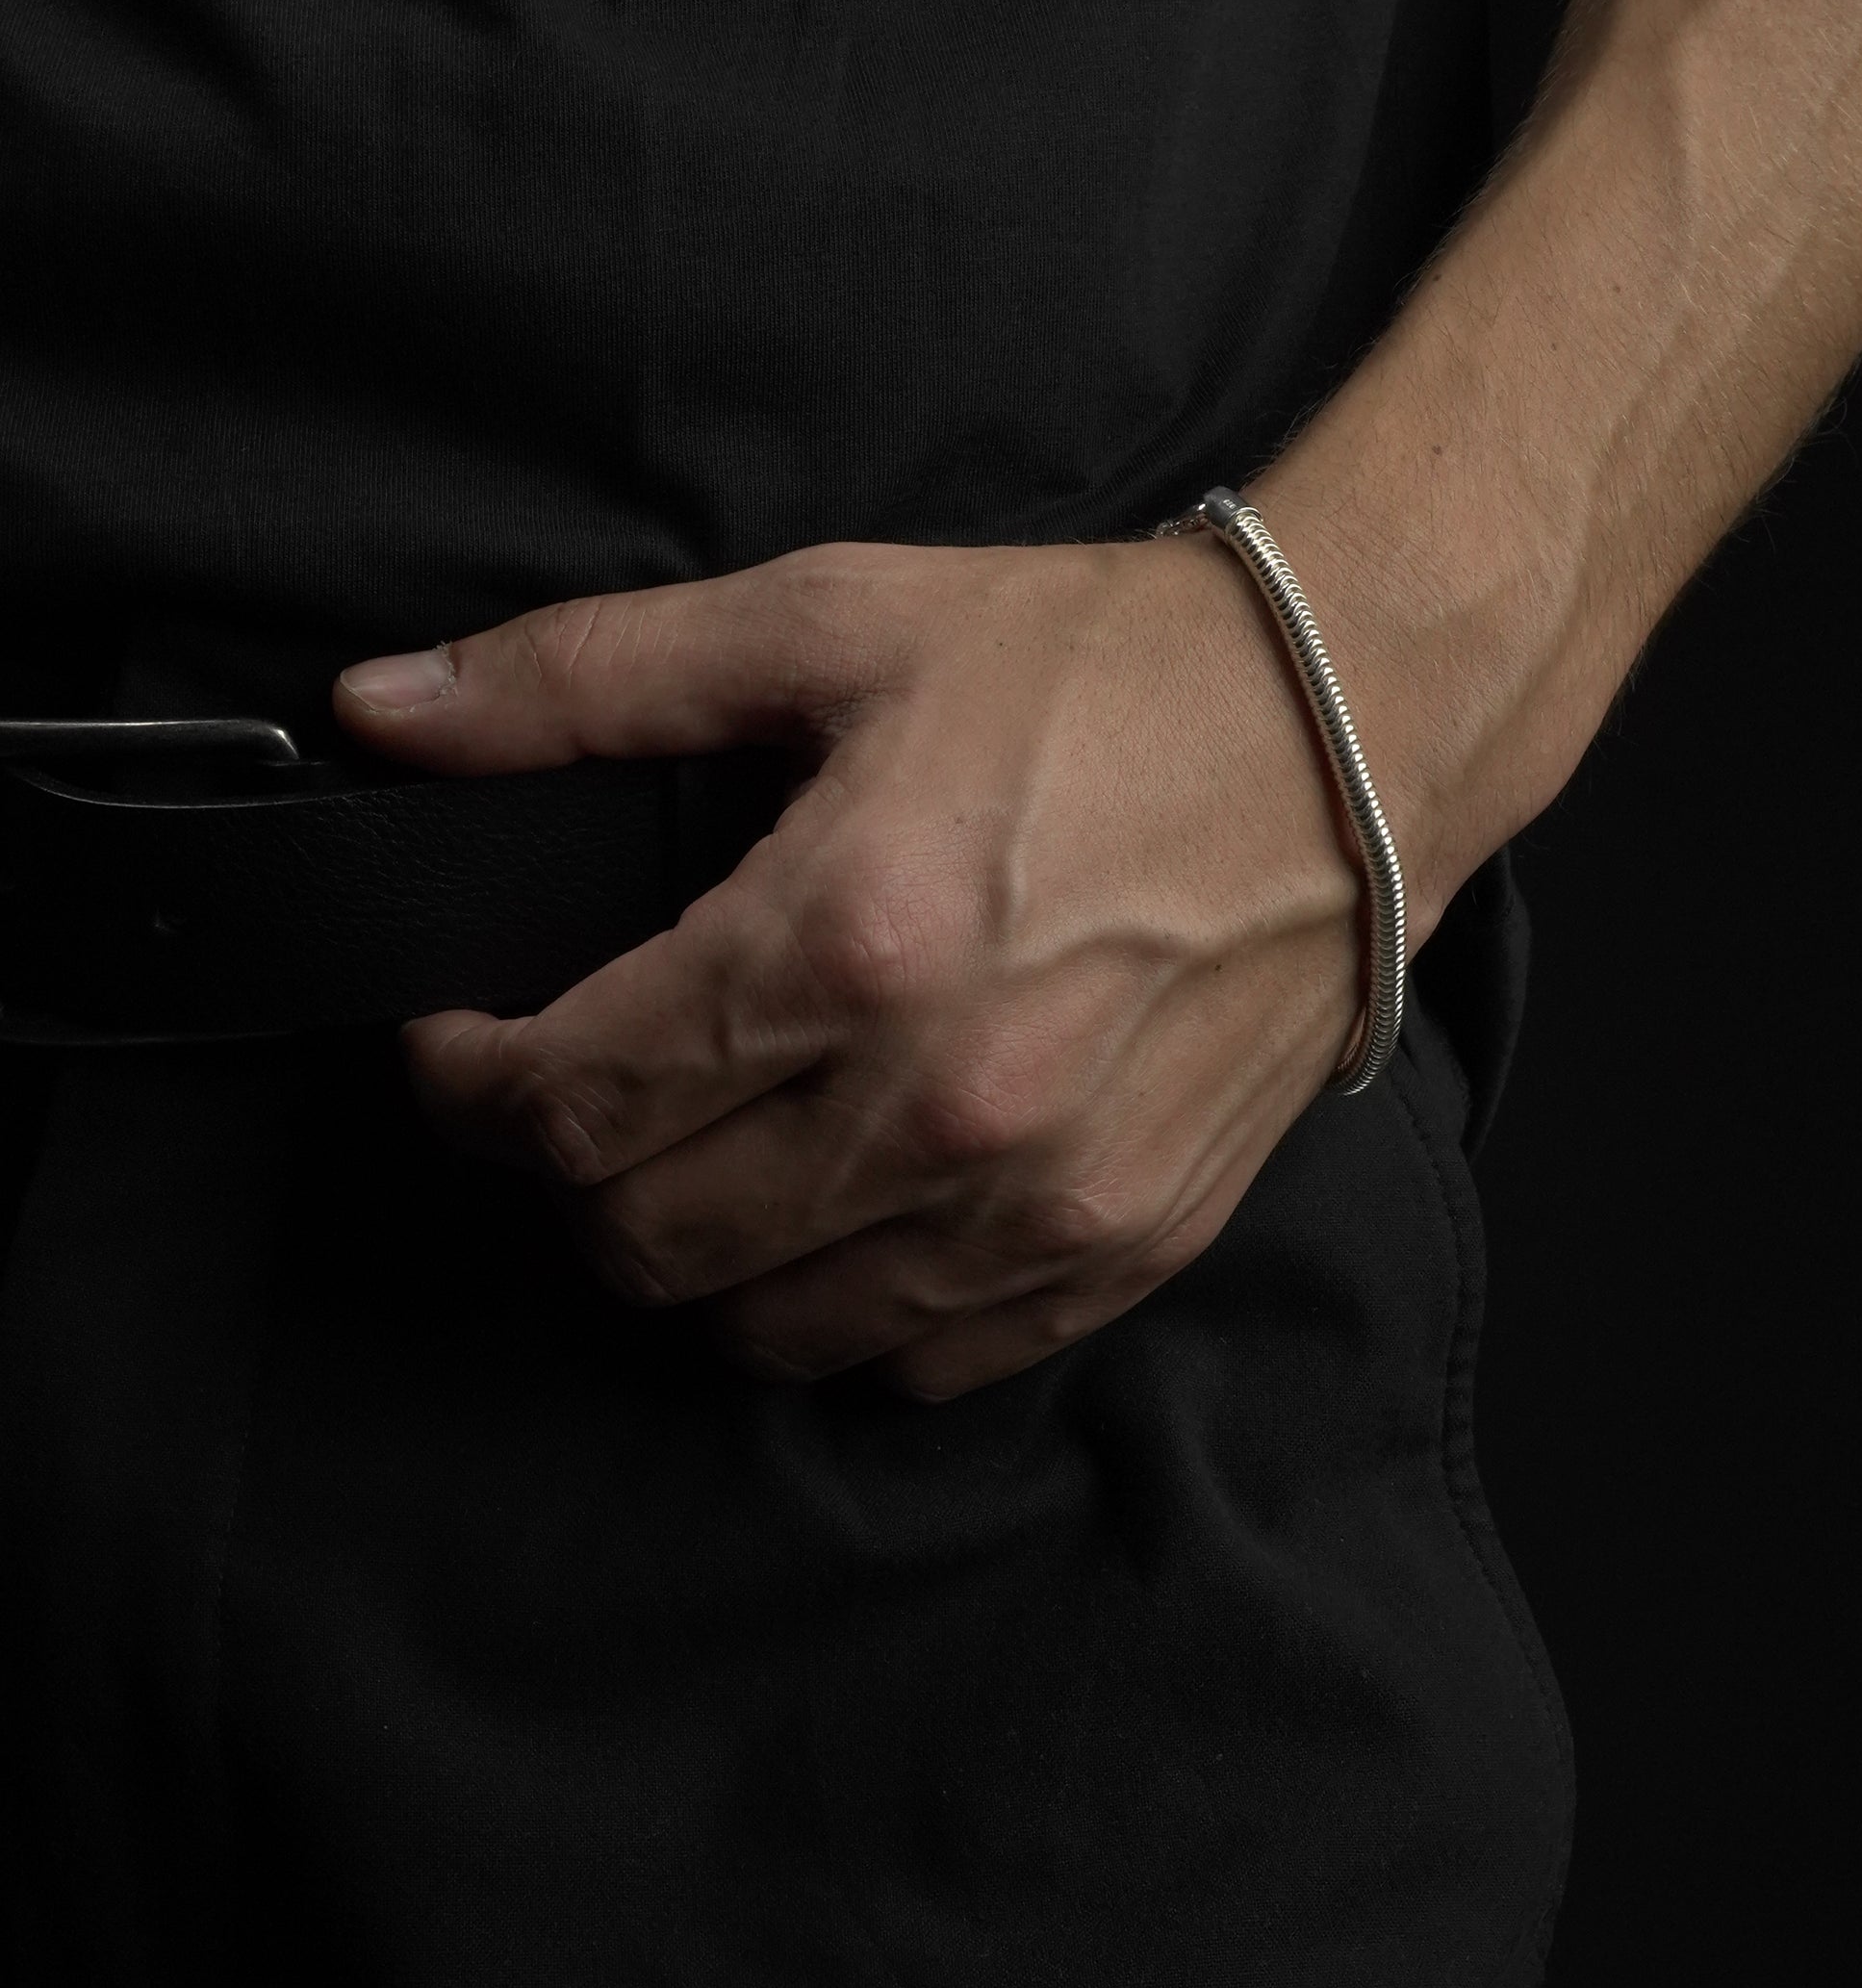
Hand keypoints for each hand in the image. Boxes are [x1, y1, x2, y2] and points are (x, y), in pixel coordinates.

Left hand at [334, 535, 1381, 1401]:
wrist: (1353, 728)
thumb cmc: (1097, 667)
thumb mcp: (830, 621)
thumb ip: (585, 681)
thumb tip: (383, 716)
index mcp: (848, 937)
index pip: (566, 1102)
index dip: (464, 1086)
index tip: (455, 1048)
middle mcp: (941, 1101)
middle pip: (642, 1242)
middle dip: (563, 1179)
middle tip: (577, 1092)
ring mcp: (1041, 1199)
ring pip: (765, 1332)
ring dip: (692, 1258)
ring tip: (701, 1154)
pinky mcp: (1122, 1246)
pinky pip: (917, 1366)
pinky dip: (842, 1314)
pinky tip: (841, 1211)